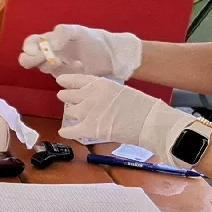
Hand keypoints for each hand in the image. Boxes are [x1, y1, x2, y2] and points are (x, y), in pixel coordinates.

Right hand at [19, 24, 141, 80]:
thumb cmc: (93, 40)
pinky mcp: (64, 77)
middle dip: (32, 60)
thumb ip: (62, 33)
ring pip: (42, 67)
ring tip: (69, 61)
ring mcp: (56, 66)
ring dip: (51, 65)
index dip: (28, 47)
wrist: (111, 55)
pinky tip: (79, 66)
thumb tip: (49, 44)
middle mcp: (49, 52)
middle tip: (47, 59)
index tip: (34, 51)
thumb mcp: (78, 32)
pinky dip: (65, 72)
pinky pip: (57, 77)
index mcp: (50, 39)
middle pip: (29, 58)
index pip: (31, 43)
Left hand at [55, 73, 194, 153]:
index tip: (60, 81)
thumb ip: (105, 92)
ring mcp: (89, 111)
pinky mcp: (90, 128)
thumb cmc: (142, 107)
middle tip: (67, 99)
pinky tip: (63, 132)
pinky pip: (71, 130)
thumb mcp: (121, 91)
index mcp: (100, 83)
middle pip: (69, 95)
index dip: (67, 81)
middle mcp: (91, 95)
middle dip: (67, 97)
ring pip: (70, 112)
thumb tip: (97, 97)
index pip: (77, 79)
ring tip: (72, 116)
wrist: (151, 121)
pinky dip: (66, 131)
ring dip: (71, 114)